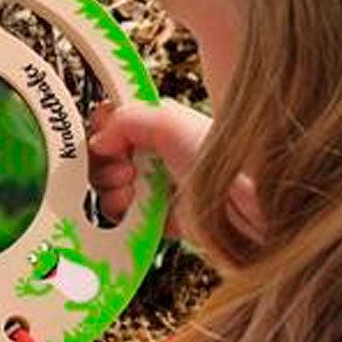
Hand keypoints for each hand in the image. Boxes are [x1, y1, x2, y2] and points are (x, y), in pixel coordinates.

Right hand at [88, 98, 262, 242]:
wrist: (243, 205)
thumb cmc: (216, 156)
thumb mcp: (168, 120)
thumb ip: (125, 120)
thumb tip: (97, 141)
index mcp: (155, 126)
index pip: (110, 125)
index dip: (103, 134)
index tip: (111, 144)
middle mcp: (152, 156)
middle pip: (103, 160)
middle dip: (107, 167)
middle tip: (128, 172)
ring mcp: (152, 189)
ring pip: (108, 191)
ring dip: (113, 193)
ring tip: (133, 194)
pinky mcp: (154, 221)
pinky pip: (121, 220)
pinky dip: (123, 217)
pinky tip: (138, 213)